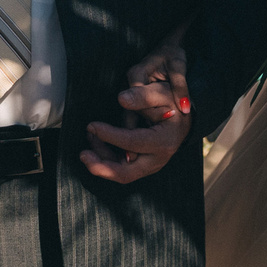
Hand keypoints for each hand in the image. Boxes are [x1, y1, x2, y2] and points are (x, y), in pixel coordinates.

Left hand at [83, 42, 190, 182]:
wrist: (183, 117)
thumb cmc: (172, 102)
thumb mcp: (161, 93)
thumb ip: (142, 96)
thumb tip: (121, 99)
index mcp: (163, 141)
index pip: (132, 143)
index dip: (110, 136)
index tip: (92, 125)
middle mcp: (157, 159)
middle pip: (126, 173)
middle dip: (102, 167)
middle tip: (83, 155)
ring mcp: (150, 165)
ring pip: (122, 173)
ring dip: (101, 161)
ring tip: (89, 139)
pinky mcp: (143, 165)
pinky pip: (123, 168)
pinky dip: (107, 160)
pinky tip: (95, 145)